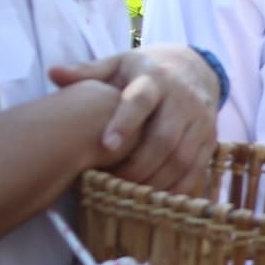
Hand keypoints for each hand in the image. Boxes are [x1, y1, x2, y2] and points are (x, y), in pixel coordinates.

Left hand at [51, 45, 217, 197]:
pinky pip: (197, 169)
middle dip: (138, 166)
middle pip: (164, 138)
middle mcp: (183, 98)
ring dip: (156, 182)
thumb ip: (87, 71)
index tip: (107, 146)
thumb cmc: (143, 71)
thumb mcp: (117, 64)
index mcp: (154, 78)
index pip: (141, 100)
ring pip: (182, 158)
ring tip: (130, 194)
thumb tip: (54, 73)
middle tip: (112, 182)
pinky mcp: (211, 138)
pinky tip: (155, 200)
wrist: (193, 67)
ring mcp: (201, 120)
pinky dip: (177, 189)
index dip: (125, 122)